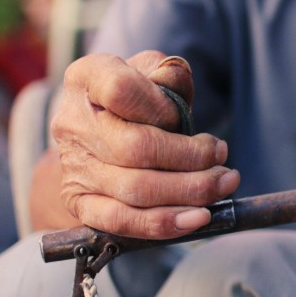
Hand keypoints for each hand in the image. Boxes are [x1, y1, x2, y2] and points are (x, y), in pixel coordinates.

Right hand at [48, 51, 238, 238]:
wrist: (104, 129)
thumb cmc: (138, 96)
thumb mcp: (154, 72)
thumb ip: (170, 76)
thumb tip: (177, 88)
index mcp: (87, 78)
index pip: (121, 91)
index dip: (161, 107)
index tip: (183, 115)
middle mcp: (73, 123)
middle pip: (135, 148)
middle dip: (190, 158)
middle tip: (222, 158)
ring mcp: (74, 166)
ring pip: (134, 190)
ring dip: (188, 192)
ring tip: (221, 185)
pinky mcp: (79, 202)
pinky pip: (122, 221)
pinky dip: (163, 224)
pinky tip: (196, 218)